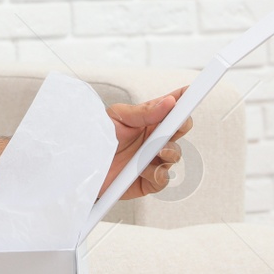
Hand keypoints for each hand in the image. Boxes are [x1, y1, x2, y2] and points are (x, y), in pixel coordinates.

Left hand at [99, 87, 192, 201]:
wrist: (82, 167)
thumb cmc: (99, 138)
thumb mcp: (117, 118)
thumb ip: (144, 112)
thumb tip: (169, 102)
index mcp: (149, 119)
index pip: (173, 107)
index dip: (185, 99)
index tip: (191, 93)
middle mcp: (155, 138)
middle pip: (181, 129)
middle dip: (181, 125)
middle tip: (174, 124)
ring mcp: (154, 160)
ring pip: (175, 154)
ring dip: (168, 152)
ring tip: (156, 151)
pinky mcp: (149, 181)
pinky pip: (163, 179)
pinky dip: (156, 173)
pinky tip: (142, 170)